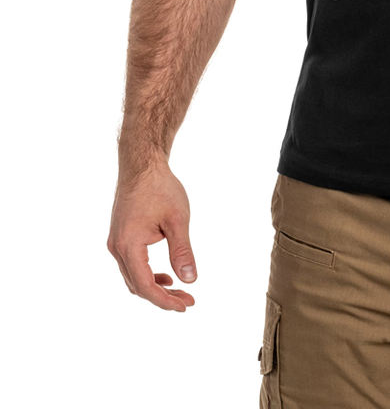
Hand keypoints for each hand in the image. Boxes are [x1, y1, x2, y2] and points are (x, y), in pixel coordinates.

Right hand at [107, 161, 196, 310]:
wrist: (142, 166)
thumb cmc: (161, 189)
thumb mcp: (177, 220)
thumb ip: (182, 251)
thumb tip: (191, 280)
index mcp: (128, 245)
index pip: (145, 285)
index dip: (165, 300)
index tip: (186, 306)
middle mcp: (116, 248)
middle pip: (137, 285)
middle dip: (162, 297)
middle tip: (187, 301)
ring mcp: (116, 243)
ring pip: (133, 277)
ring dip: (155, 287)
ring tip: (180, 292)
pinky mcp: (120, 237)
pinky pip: (132, 265)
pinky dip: (148, 274)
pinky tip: (166, 276)